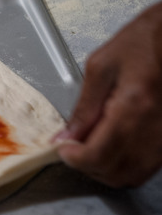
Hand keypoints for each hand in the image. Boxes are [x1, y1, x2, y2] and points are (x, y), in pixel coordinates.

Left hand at [57, 1, 161, 186]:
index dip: (74, 159)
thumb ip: (83, 105)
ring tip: (90, 146)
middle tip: (73, 148)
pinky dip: (126, 165)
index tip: (62, 149)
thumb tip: (68, 134)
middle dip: (88, 167)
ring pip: (134, 175)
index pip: (99, 155)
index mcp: (134, 107)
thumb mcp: (100, 66)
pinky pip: (148, 166)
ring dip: (107, 169)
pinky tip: (112, 145)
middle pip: (116, 172)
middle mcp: (155, 128)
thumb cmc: (145, 40)